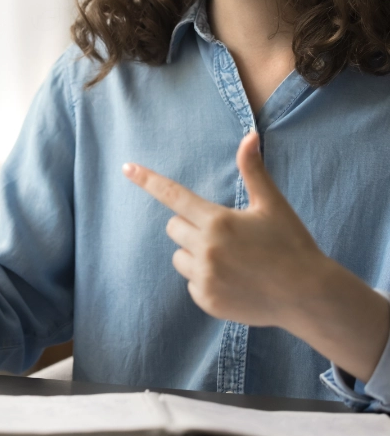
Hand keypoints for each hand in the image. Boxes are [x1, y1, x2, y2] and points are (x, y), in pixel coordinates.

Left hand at [122, 131, 328, 326]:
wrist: (309, 296)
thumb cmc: (291, 244)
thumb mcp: (272, 205)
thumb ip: (253, 170)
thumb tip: (250, 136)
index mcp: (217, 221)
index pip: (173, 195)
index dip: (147, 180)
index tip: (127, 168)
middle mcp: (206, 248)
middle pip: (173, 227)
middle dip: (191, 227)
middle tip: (224, 235)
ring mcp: (205, 277)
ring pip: (179, 256)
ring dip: (195, 254)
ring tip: (231, 260)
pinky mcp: (207, 300)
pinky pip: (190, 283)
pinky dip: (205, 280)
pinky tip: (233, 281)